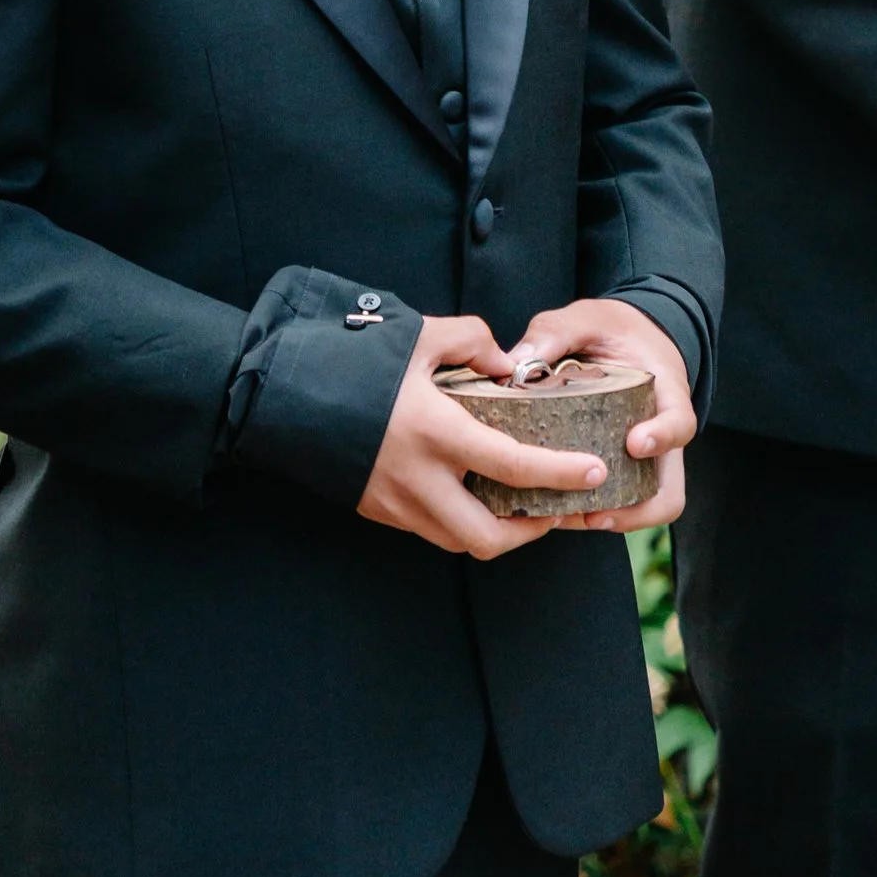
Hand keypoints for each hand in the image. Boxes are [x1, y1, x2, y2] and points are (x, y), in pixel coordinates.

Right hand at [357, 313, 609, 558]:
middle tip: (551, 508)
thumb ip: (470, 341)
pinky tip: (465, 490)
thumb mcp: (416, 335)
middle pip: (490, 538)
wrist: (282, 394)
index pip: (512, 466)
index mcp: (435, 433)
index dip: (559, 474)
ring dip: (494, 530)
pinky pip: (430, 528)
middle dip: (529, 532)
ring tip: (514, 502)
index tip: (594, 472)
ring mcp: (395, 503)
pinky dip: (457, 518)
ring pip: (460, 541)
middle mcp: (419, 480)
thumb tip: (505, 364)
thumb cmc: (352, 361)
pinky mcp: (377, 511)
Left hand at [502, 298, 694, 533]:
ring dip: (614, 518)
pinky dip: (595, 512)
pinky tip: (557, 510)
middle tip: (595, 513)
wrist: (627, 337)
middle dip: (637, 509)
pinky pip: (620, 500)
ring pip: (646, 504)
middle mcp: (662, 434)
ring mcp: (646, 457)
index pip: (680, 422)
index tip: (634, 444)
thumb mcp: (586, 318)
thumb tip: (517, 361)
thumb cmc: (611, 329)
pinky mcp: (622, 467)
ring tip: (570, 519)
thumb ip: (556, 331)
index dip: (662, 437)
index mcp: (665, 392)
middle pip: (669, 489)